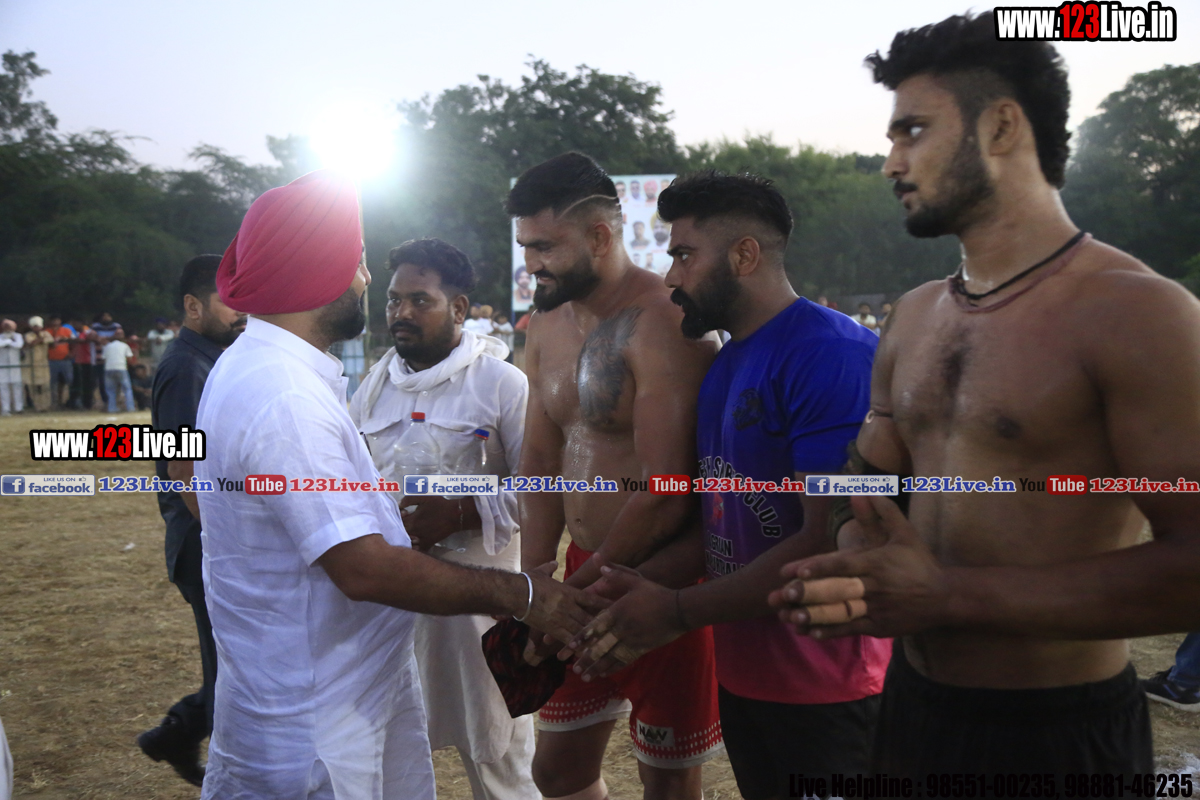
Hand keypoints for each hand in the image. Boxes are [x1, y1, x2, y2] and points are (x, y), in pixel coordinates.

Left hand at [401, 495, 472, 551]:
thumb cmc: (439, 505)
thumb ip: (409, 500)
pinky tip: (415, 542)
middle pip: (401, 533)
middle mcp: (414, 531)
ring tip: (408, 532)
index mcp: (412, 520)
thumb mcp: (423, 497)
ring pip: (408, 542)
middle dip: (400, 529)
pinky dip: (414, 547)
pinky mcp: (428, 543)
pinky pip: (418, 549)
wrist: (454, 515)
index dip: (398, 519)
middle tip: (405, 524)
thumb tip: (399, 505)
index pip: (398, 523)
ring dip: (406, 538)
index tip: (404, 514)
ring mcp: (421, 539)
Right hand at [520, 561, 610, 654]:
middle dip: (604, 625)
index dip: (604, 604)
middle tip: (617, 631)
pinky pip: (567, 640)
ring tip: (606, 646)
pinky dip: (577, 647)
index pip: (592, 599)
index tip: (616, 606)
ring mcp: (561, 619)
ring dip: (593, 638)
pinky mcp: (552, 630)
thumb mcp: (540, 572)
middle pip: (590, 618)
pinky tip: (584, 654)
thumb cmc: (527, 581)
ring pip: (582, 631)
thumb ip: (549, 567)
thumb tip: (553, 562)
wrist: (515, 594)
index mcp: (569, 592)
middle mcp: (569, 607)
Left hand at [562, 564, 683, 680]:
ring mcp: (632, 640)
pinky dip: (613, 668)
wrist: (680, 610)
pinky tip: (604, 674)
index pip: (596, 626)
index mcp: (618, 611)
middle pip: (601, 646)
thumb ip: (617, 574)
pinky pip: (624, 660)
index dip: (582, 637)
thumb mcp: (637, 580)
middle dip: (586, 658)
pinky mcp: (642, 649)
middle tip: (573, 668)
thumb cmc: (656, 593)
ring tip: (585, 676)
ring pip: (611, 657)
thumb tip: (600, 563)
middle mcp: (623, 628)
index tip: (569, 646)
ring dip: (597, 667)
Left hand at [766, 495, 951, 638]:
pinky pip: (851, 629)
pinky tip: (809, 632)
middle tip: (782, 594)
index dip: (819, 568)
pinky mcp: (878, 626)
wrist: (945, 597)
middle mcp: (874, 587)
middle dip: (808, 593)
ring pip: (840, 613)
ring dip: (813, 615)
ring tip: (788, 617)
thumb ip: (882, 512)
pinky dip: (831, 631)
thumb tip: (862, 489)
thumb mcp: (904, 534)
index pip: (843, 565)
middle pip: (836, 590)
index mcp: (876, 563)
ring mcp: (875, 609)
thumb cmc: (919, 562)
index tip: (796, 570)